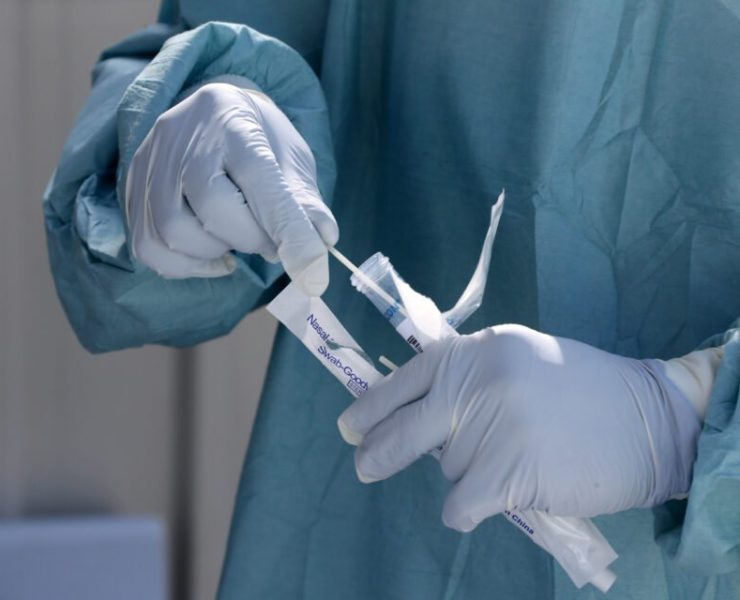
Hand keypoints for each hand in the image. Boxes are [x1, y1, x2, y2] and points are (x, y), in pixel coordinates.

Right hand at [125, 82, 337, 294]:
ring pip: (175, 232)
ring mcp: (151, 163)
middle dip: (251, 239)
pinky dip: (186, 265)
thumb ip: (305, 201)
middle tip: (270, 242)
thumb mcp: (292, 160)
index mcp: (235, 121)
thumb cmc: (261, 140)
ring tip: (237, 238)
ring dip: (216, 251)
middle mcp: (184, 136)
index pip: (261, 179)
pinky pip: (150, 248)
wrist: (213, 115)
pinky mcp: (132, 190)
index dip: (288, 230)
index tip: (314, 272)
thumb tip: (323, 240)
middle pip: (213, 207)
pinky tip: (212, 253)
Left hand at [338, 325, 718, 531]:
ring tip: (515, 456)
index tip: (350, 425)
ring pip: (446, 469)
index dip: (372, 405)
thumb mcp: (516, 360)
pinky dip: (469, 508)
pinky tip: (494, 496)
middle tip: (363, 465)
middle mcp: (477, 382)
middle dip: (377, 451)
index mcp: (476, 350)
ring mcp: (492, 426)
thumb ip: (468, 378)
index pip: (406, 378)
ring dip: (468, 474)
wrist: (647, 417)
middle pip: (403, 428)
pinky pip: (460, 504)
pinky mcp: (508, 471)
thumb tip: (418, 412)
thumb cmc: (581, 389)